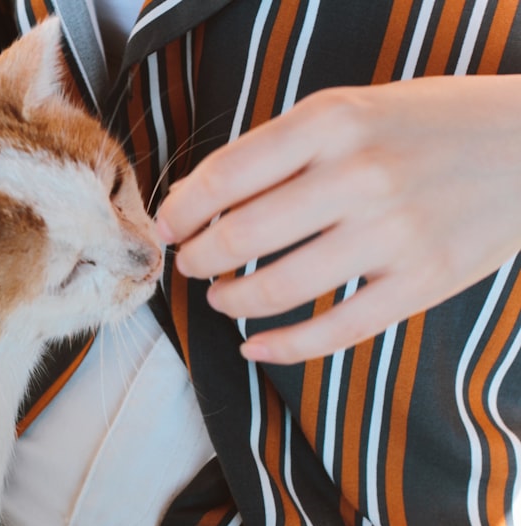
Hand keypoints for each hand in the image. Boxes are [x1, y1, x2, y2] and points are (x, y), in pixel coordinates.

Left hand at [157, 75, 520, 364]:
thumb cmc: (430, 122)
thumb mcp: (353, 107)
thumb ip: (280, 147)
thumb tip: (200, 195)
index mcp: (332, 121)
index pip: (224, 175)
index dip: (179, 210)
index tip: (166, 227)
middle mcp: (359, 175)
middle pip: (240, 236)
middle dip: (197, 258)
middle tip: (190, 265)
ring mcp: (394, 233)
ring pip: (278, 288)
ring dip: (231, 300)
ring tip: (220, 297)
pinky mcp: (423, 282)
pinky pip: (335, 331)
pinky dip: (282, 346)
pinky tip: (256, 346)